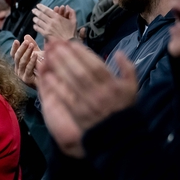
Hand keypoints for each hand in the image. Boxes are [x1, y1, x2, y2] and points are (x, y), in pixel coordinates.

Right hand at [11, 35, 42, 88]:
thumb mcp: (37, 56)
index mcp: (19, 64)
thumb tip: (26, 36)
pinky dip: (31, 61)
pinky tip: (35, 55)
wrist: (49, 85)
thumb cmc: (43, 70)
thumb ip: (32, 47)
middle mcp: (18, 70)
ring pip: (21, 62)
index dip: (14, 48)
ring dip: (26, 53)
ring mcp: (21, 75)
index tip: (17, 41)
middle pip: (17, 57)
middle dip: (21, 48)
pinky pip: (28, 69)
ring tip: (31, 45)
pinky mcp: (27, 80)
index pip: (13, 55)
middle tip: (26, 42)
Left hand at [32, 4, 76, 44]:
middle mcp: (52, 22)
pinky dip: (36, 27)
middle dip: (36, 12)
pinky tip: (35, 26)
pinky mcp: (46, 34)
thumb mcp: (74, 21)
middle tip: (33, 10)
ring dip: (35, 19)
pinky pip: (39, 29)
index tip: (38, 5)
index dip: (41, 7)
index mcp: (57, 17)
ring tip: (34, 18)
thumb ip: (71, 12)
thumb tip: (67, 6)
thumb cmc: (72, 32)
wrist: (69, 43)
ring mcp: (48, 28)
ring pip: (39, 22)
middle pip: (41, 15)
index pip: (47, 10)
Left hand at [38, 41, 137, 156]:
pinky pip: (66, 98)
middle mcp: (101, 92)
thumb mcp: (132, 88)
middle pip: (81, 70)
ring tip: (48, 55)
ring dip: (59, 67)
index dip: (81, 53)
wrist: (121, 137)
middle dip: (66, 56)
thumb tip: (118, 53)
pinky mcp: (79, 114)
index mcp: (114, 85)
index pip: (96, 64)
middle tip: (53, 44)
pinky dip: (57, 87)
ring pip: (73, 82)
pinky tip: (47, 76)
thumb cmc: (124, 109)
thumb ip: (128, 69)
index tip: (69, 43)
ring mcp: (89, 104)